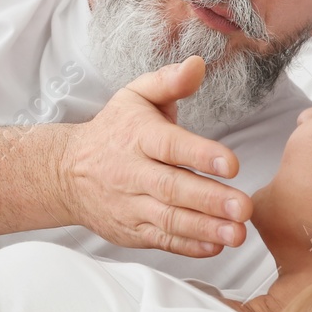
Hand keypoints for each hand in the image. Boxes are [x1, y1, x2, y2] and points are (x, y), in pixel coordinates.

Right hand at [55, 56, 252, 257]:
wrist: (67, 173)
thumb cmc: (114, 131)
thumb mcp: (135, 96)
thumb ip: (169, 82)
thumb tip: (197, 65)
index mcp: (138, 136)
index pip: (170, 145)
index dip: (201, 155)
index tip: (232, 164)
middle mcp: (132, 173)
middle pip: (172, 188)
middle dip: (210, 200)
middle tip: (244, 208)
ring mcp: (130, 205)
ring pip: (169, 219)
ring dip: (205, 228)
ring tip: (238, 233)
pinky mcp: (131, 231)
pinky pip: (161, 240)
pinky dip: (188, 246)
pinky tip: (215, 245)